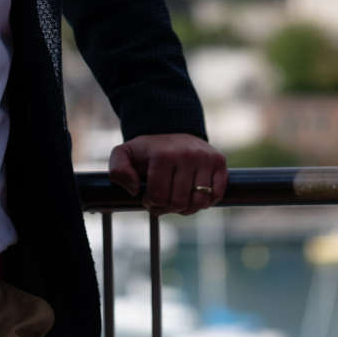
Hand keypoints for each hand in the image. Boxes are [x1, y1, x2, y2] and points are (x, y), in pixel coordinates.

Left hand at [109, 133, 226, 214]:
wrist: (173, 130)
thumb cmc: (148, 151)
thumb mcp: (124, 155)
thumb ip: (118, 171)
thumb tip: (135, 189)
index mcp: (163, 155)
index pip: (158, 197)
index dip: (151, 203)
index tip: (149, 196)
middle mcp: (186, 155)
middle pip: (178, 202)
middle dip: (169, 206)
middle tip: (164, 198)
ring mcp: (205, 158)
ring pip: (199, 202)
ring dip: (188, 207)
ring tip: (179, 197)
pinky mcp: (219, 161)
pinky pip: (216, 195)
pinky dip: (206, 201)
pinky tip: (194, 193)